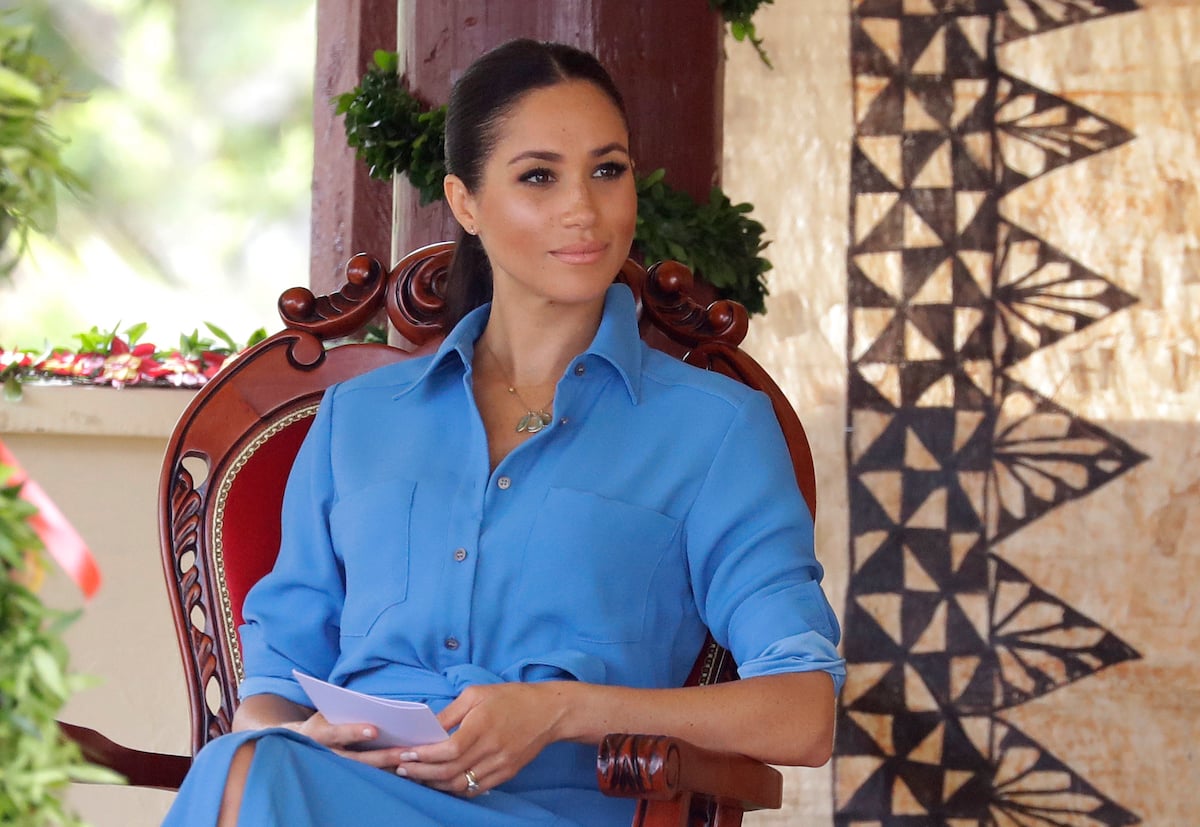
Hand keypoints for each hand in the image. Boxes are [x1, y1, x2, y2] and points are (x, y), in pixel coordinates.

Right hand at [283, 712, 412, 769]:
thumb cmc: (322, 722)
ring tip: (409, 764)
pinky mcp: (343, 781)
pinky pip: (367, 781)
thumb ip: (346, 709)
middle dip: (382, 756)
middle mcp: (325, 757)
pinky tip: (405, 774)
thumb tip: (376, 703)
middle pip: (356, 760)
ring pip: (364, 774)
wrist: (299, 745)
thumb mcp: (326, 712)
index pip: (337, 733)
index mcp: (318, 734)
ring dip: (387, 770)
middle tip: (404, 753)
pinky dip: (386, 778)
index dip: (354, 732)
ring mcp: (333, 772)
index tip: (374, 731)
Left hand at [393, 682, 568, 795]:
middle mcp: (491, 749)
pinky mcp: (507, 774)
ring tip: (417, 776)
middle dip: (421, 772)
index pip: (448, 750)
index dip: (423, 755)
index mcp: (482, 725)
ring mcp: (500, 764)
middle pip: (449, 771)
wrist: (549, 712)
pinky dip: (455, 789)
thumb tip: (426, 728)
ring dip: (434, 783)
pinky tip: (441, 782)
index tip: (405, 754)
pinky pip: (475, 789)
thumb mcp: (477, 694)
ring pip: (460, 784)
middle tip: (402, 769)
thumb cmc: (511, 697)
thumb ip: (450, 712)